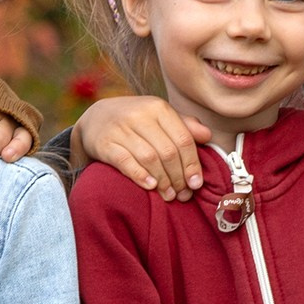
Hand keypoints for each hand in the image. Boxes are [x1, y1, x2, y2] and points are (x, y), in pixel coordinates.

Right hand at [75, 95, 210, 200]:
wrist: (95, 118)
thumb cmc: (136, 121)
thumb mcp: (159, 117)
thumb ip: (184, 125)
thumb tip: (208, 136)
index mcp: (158, 107)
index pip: (183, 138)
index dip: (192, 164)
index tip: (196, 183)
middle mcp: (139, 115)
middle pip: (168, 151)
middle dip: (178, 177)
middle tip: (183, 194)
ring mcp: (120, 129)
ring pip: (149, 158)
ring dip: (162, 181)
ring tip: (169, 195)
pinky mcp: (104, 143)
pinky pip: (125, 162)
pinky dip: (140, 176)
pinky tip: (150, 186)